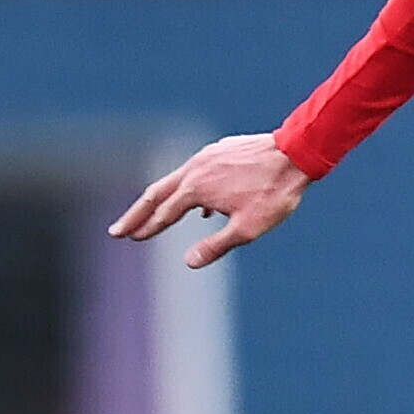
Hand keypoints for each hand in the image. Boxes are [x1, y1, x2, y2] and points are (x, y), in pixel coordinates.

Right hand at [109, 134, 308, 268]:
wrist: (296, 154)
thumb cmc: (273, 194)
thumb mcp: (247, 229)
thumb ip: (215, 246)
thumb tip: (188, 262)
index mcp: (196, 189)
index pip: (164, 214)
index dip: (146, 229)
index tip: (130, 239)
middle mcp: (194, 169)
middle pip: (156, 194)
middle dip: (136, 214)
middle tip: (117, 230)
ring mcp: (206, 156)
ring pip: (174, 180)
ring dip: (160, 200)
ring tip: (149, 216)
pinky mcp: (219, 150)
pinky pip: (193, 172)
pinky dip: (184, 188)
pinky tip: (199, 204)